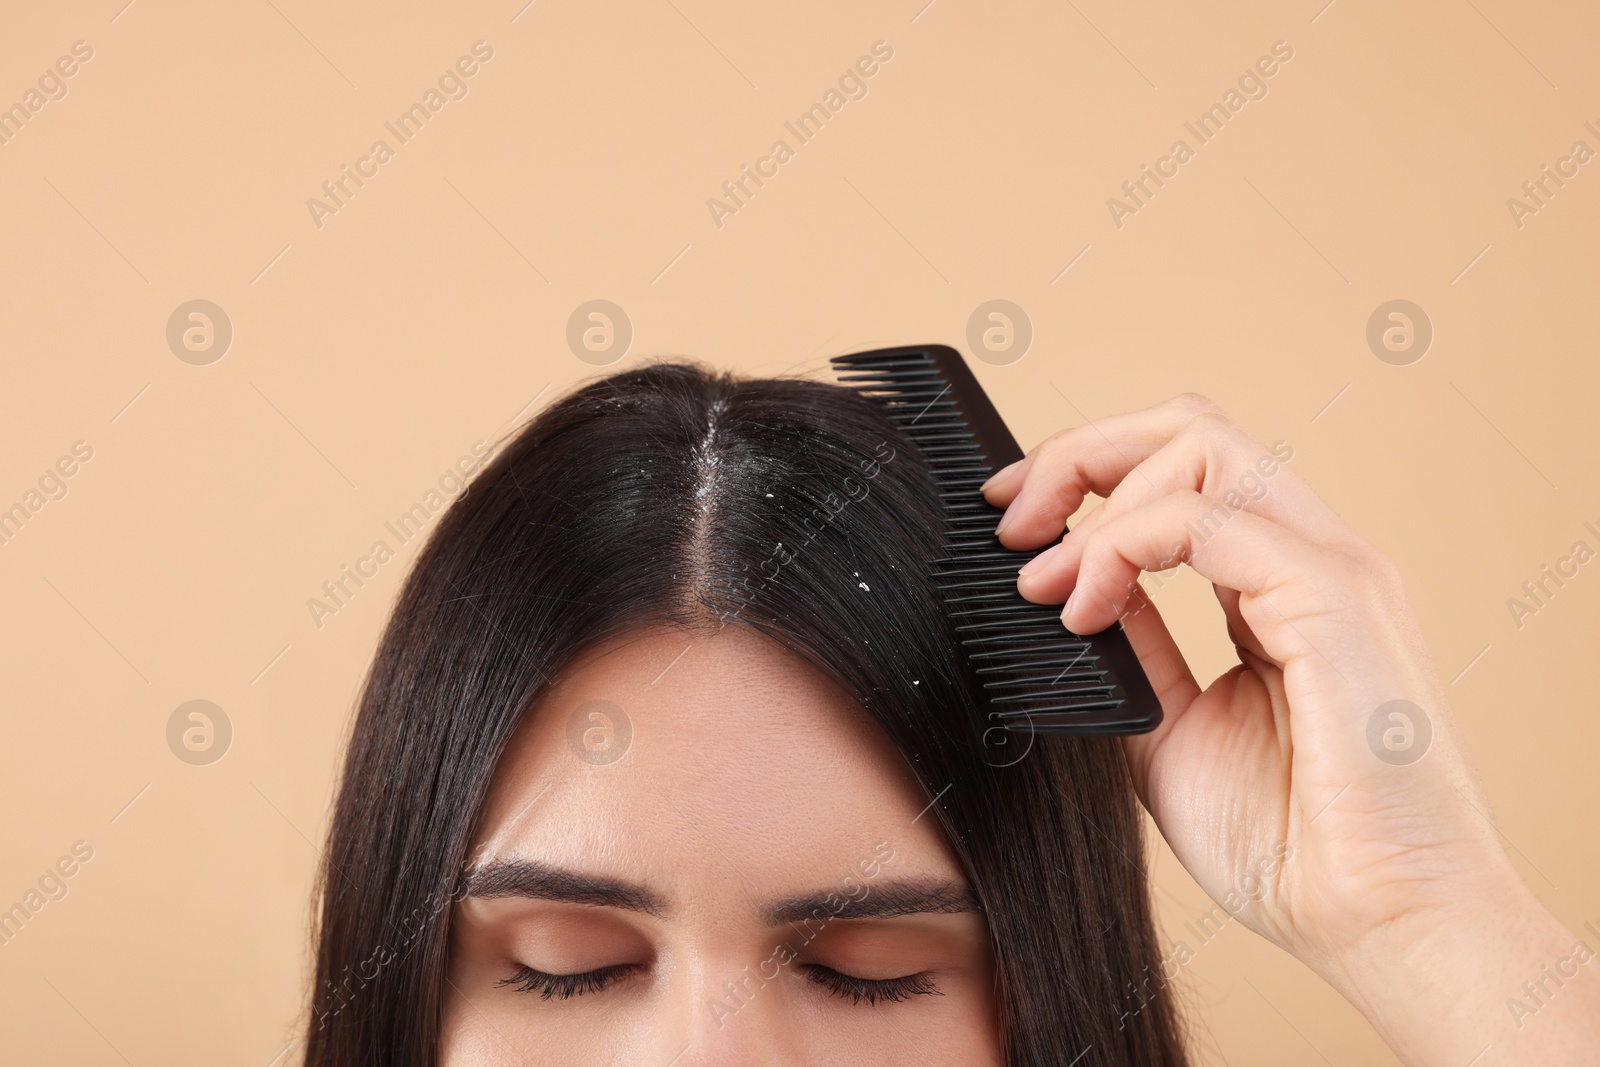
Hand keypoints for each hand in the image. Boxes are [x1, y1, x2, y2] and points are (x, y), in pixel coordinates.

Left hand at [980, 393, 1599, 1065]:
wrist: (1374, 923)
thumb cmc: (1288, 845)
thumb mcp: (1168, 725)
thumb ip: (1129, 649)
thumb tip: (1063, 592)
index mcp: (1279, 585)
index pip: (1184, 472)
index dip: (1087, 473)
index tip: (1013, 521)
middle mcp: (1309, 558)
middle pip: (1190, 427)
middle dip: (1081, 451)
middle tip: (1010, 520)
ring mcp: (1329, 568)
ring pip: (1201, 443)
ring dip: (1093, 492)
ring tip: (1038, 581)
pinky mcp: (1334, 594)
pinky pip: (1207, 517)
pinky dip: (1121, 544)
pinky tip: (1082, 607)